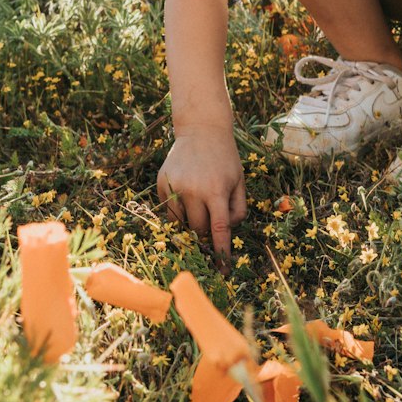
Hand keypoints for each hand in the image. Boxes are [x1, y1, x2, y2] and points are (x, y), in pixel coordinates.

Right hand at [156, 130, 246, 268]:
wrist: (201, 130)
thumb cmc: (225, 158)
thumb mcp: (239, 180)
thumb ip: (238, 209)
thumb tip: (226, 232)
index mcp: (217, 190)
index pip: (219, 229)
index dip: (221, 252)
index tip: (222, 270)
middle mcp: (194, 190)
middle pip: (198, 229)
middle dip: (205, 230)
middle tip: (210, 216)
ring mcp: (175, 186)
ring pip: (181, 223)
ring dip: (190, 222)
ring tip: (197, 201)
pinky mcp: (162, 183)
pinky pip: (168, 211)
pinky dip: (177, 211)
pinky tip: (185, 193)